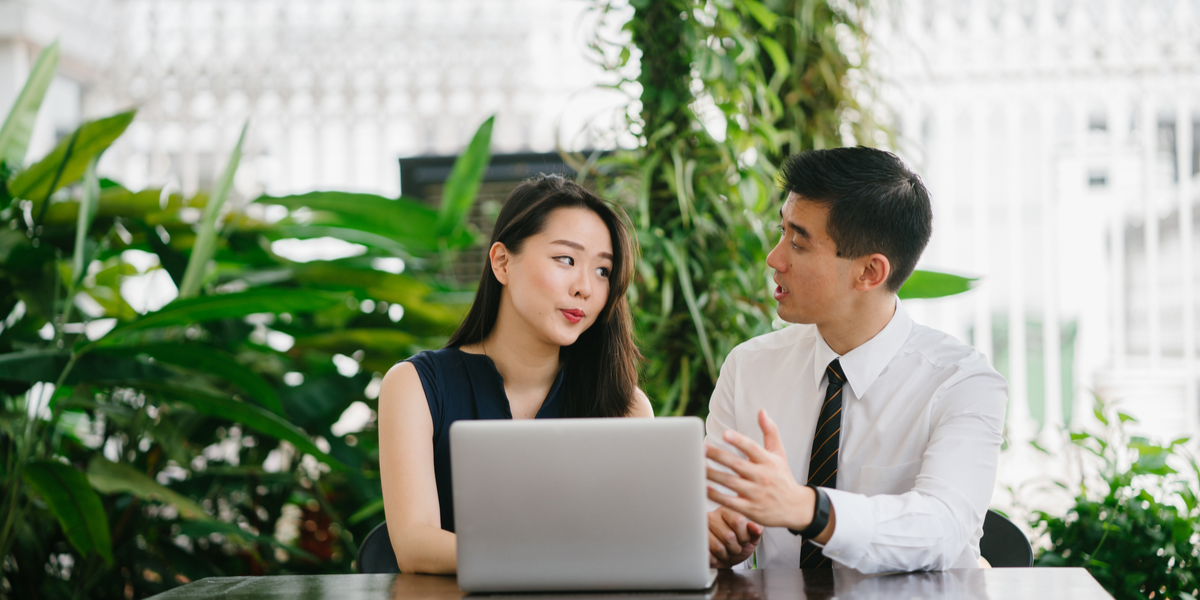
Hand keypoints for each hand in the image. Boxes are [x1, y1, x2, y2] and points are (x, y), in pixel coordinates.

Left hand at [706, 409, 814, 530]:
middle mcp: (763, 477)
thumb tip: (761, 410)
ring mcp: (756, 494)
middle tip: (701, 448)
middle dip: (718, 456)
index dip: (739, 441)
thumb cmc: (782, 477)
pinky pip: (730, 502)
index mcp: (768, 461)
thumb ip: (770, 431)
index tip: (724, 433)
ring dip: (712, 474)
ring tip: (696, 466)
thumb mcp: (780, 453)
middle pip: (737, 464)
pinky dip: (716, 496)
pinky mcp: (751, 509)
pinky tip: (703, 488)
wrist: (796, 508)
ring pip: (730, 483)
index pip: (752, 448)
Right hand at [707, 506, 762, 568]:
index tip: (744, 539)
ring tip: (725, 551)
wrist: (725, 558)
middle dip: (735, 548)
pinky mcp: (696, 543)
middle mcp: (712, 517)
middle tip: (734, 548)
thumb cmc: (738, 544)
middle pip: (728, 536)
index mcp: (726, 511)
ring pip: (719, 547)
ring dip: (726, 555)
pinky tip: (716, 555)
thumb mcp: (752, 537)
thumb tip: (755, 527)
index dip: (744, 536)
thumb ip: (756, 530)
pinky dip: (716, 559)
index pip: (738, 521)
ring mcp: (702, 530)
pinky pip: (709, 554)